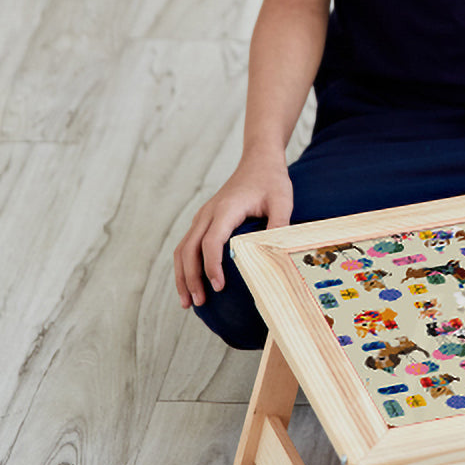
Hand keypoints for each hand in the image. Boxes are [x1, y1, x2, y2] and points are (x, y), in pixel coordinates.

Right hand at [174, 154, 293, 309]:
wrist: (258, 161)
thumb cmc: (272, 181)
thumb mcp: (282, 201)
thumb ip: (279, 225)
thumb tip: (277, 253)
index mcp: (226, 208)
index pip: (211, 241)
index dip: (211, 265)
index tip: (217, 286)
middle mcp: (208, 213)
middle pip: (188, 249)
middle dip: (191, 278)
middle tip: (198, 303)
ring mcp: (203, 216)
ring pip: (182, 249)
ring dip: (182, 275)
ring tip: (189, 302)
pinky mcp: (204, 220)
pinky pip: (187, 245)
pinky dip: (185, 265)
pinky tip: (192, 284)